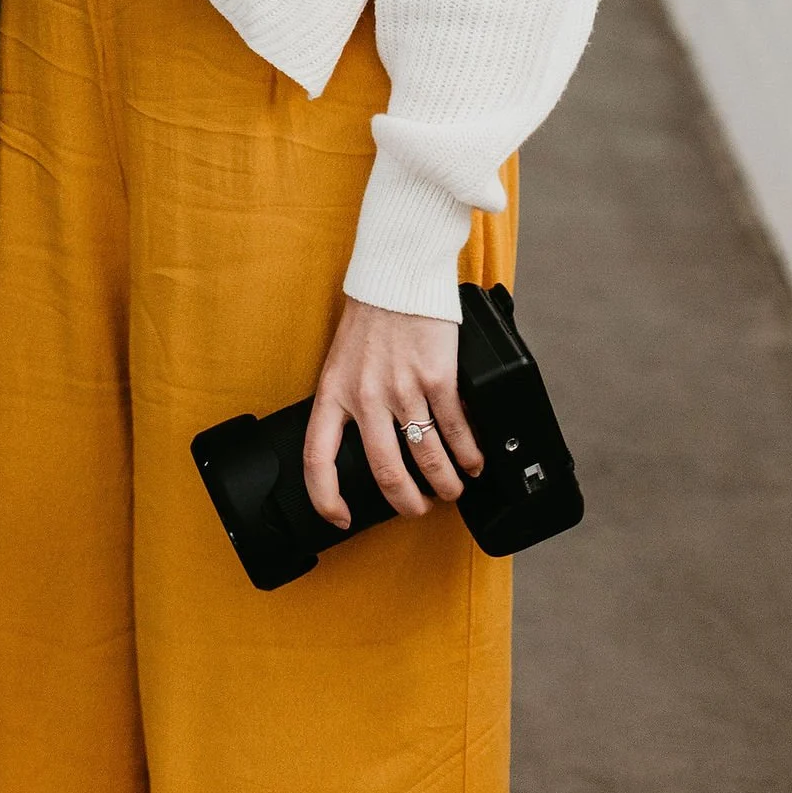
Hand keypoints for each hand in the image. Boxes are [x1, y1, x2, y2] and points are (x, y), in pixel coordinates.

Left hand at [302, 297, 482, 524]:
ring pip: (427, 458)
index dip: (325, 496)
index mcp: (334, 392)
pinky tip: (474, 461)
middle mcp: (366, 396)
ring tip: (453, 489)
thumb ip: (348, 401)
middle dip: (407, 502)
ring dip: (445, 483)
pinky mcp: (436, 378)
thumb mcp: (341, 361)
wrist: (397, 275)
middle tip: (419, 507)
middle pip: (385, 472)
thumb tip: (365, 445)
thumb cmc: (370, 316)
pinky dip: (469, 454)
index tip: (339, 516)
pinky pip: (455, 431)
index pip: (318, 457)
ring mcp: (402, 388)